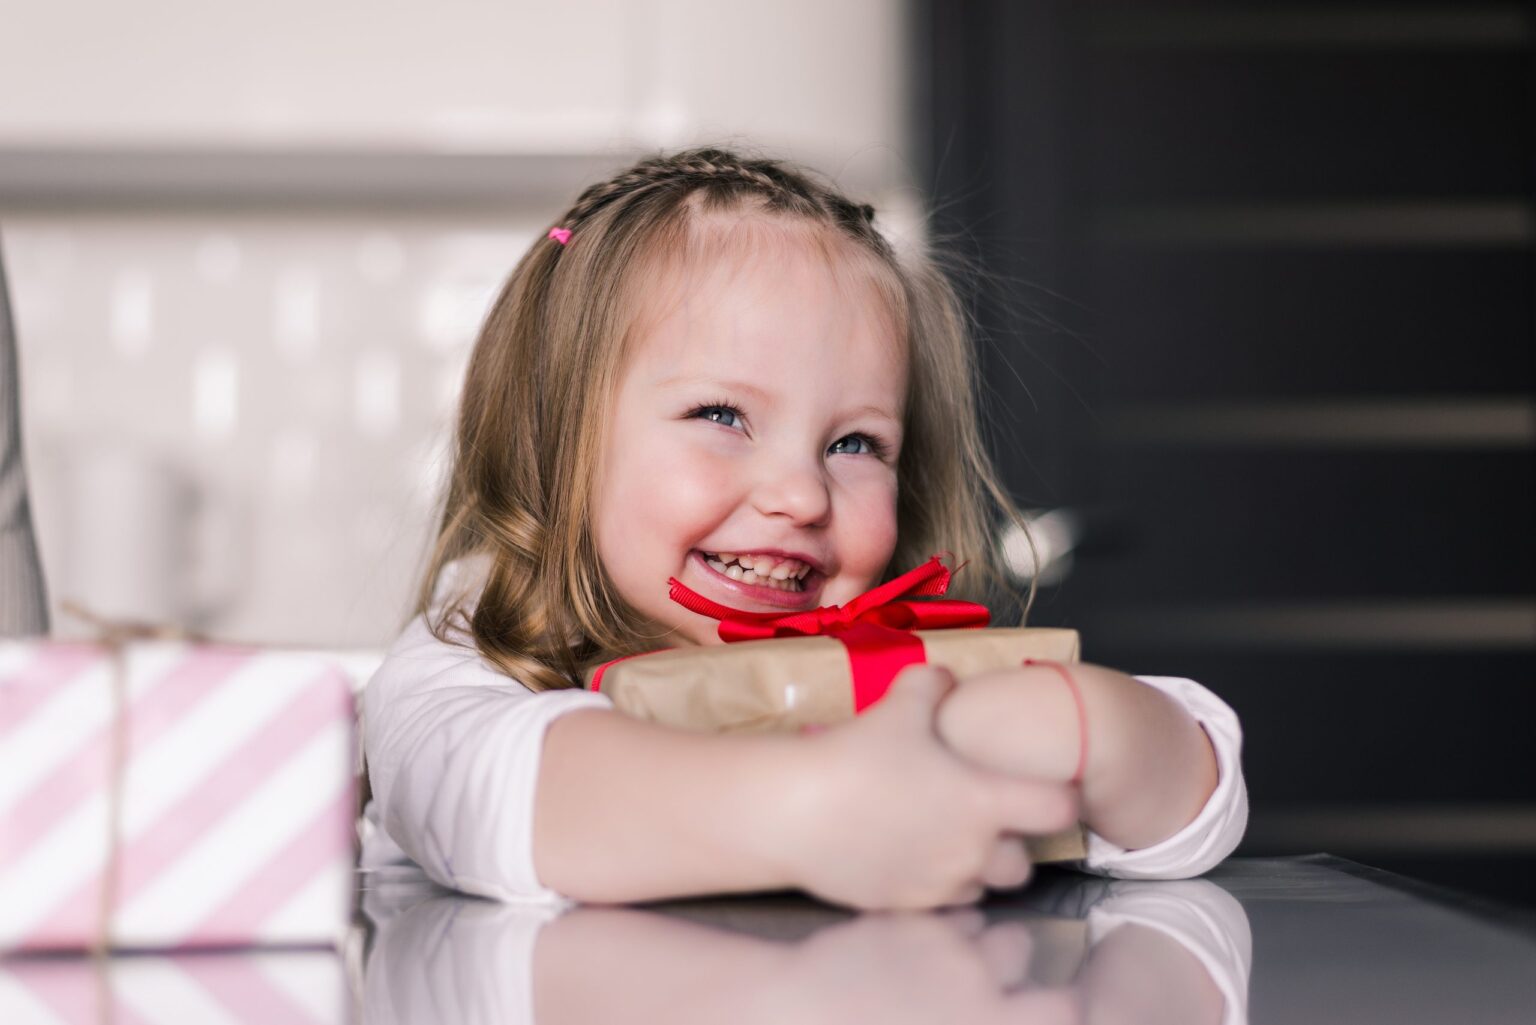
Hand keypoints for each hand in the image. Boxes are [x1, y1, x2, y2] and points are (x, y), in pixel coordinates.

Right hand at [785, 664, 1078, 910]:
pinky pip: (937, 902)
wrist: (796, 812)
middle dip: (1011, 843)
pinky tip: (906, 854)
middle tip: (983, 816)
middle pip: (1024, 865)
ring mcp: (938, 886)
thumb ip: (933, 685)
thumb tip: (947, 678)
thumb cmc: (858, 755)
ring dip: (973, 867)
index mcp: (985, 803)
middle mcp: (972, 853)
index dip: (1059, 797)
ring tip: (943, 837)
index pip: (1059, 811)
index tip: (1042, 785)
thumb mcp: (901, 704)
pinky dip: (933, 883)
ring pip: (980, 888)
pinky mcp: (904, 906)